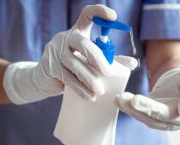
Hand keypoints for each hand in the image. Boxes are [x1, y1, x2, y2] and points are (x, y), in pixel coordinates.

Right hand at [3, 4, 136, 104]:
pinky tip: (90, 96)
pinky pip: (67, 78)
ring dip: (89, 79)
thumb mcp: (91, 59)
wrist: (45, 78)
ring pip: (74, 64)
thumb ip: (111, 59)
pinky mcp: (49, 67)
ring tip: (100, 91)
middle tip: (109, 73)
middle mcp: (65, 38)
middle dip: (98, 59)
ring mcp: (55, 51)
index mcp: (78, 31)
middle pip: (83, 44)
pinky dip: (80, 88)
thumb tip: (133, 63)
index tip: (113, 17)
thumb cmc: (74, 66)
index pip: (86, 15)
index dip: (99, 12)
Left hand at [115, 68, 179, 130]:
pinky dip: (128, 106)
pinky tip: (119, 99)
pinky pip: (139, 112)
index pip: (164, 114)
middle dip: (135, 109)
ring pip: (143, 117)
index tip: (135, 100)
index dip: (149, 108)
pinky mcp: (151, 113)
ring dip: (129, 109)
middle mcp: (171, 122)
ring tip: (119, 98)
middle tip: (123, 99)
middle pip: (151, 117)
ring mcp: (160, 119)